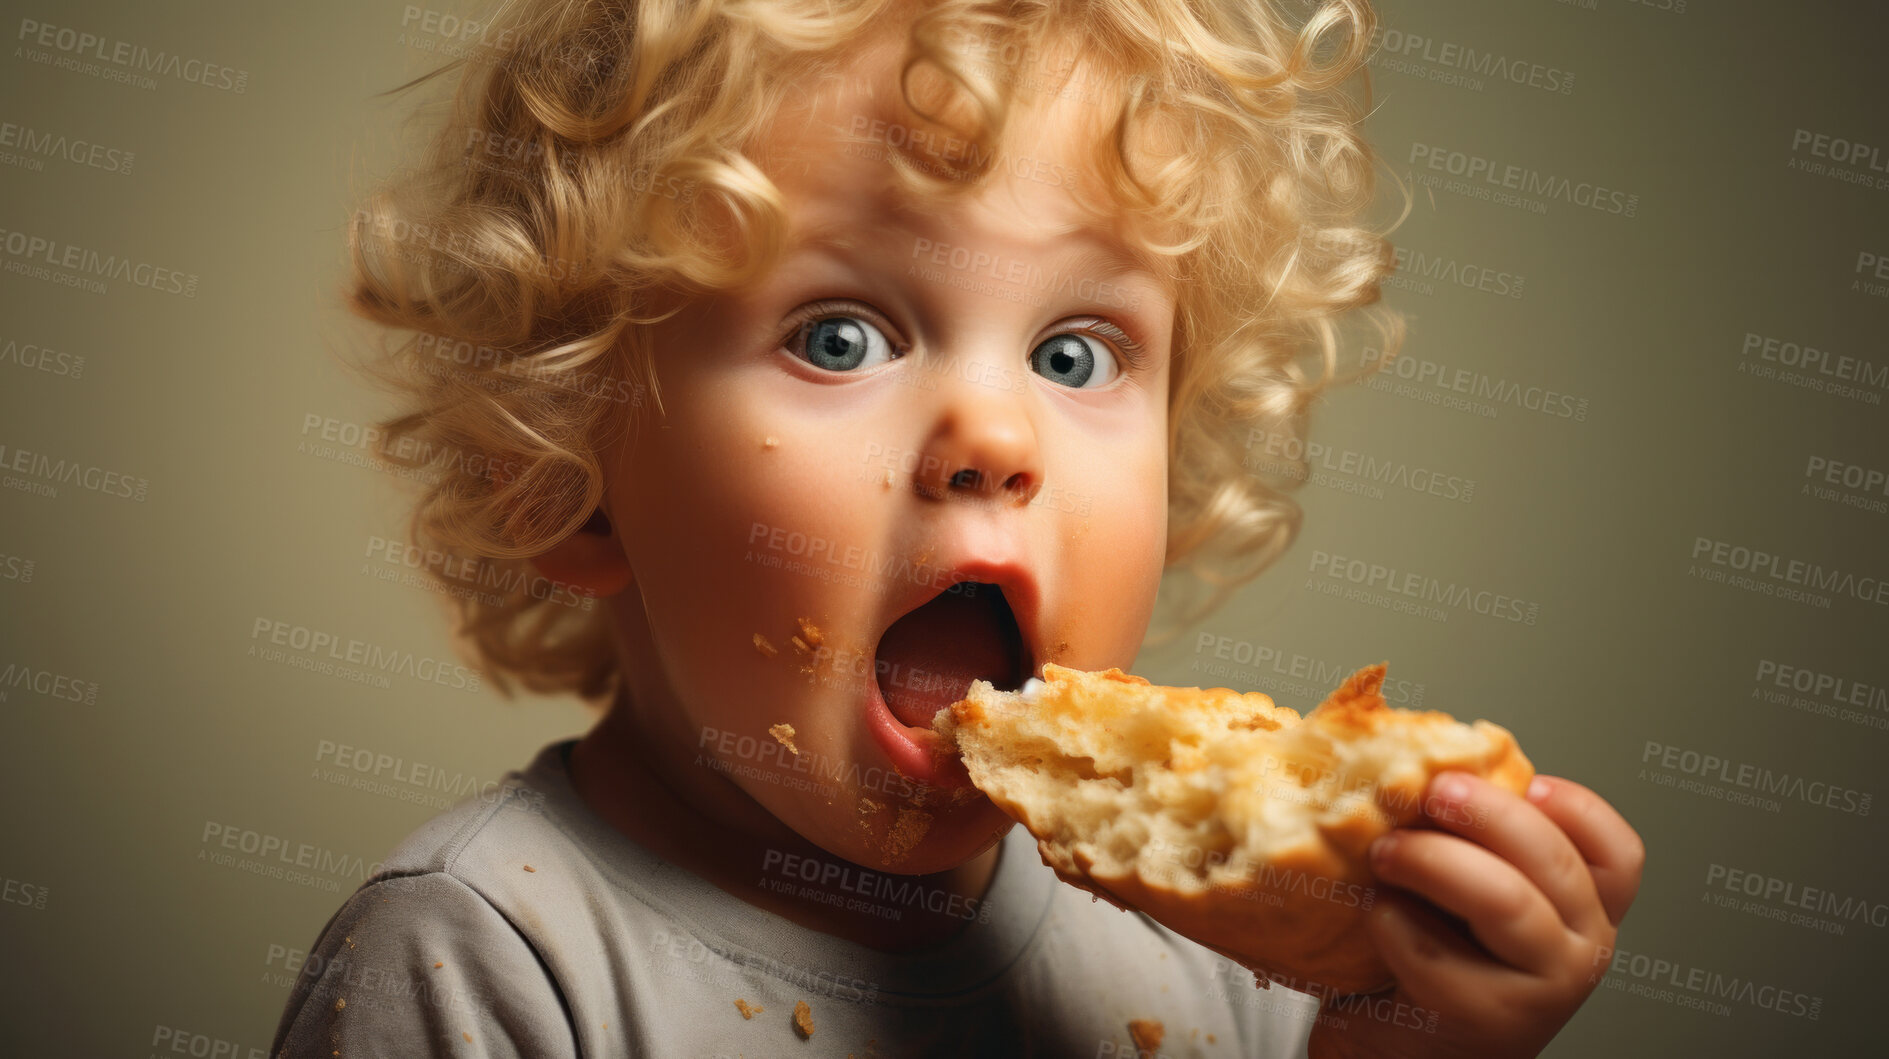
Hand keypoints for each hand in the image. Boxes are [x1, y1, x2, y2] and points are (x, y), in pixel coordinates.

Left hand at [1306, 772, 1644, 1058]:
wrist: (1394, 1044)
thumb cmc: (1427, 953)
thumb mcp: (1463, 884)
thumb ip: (1470, 834)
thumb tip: (1422, 755)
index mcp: (1584, 907)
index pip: (1618, 855)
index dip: (1580, 811)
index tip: (1529, 780)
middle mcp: (1581, 948)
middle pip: (1556, 862)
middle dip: (1488, 813)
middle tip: (1431, 790)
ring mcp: (1546, 989)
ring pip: (1505, 902)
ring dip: (1433, 862)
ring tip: (1385, 852)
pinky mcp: (1493, 1021)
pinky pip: (1439, 955)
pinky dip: (1395, 923)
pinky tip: (1376, 914)